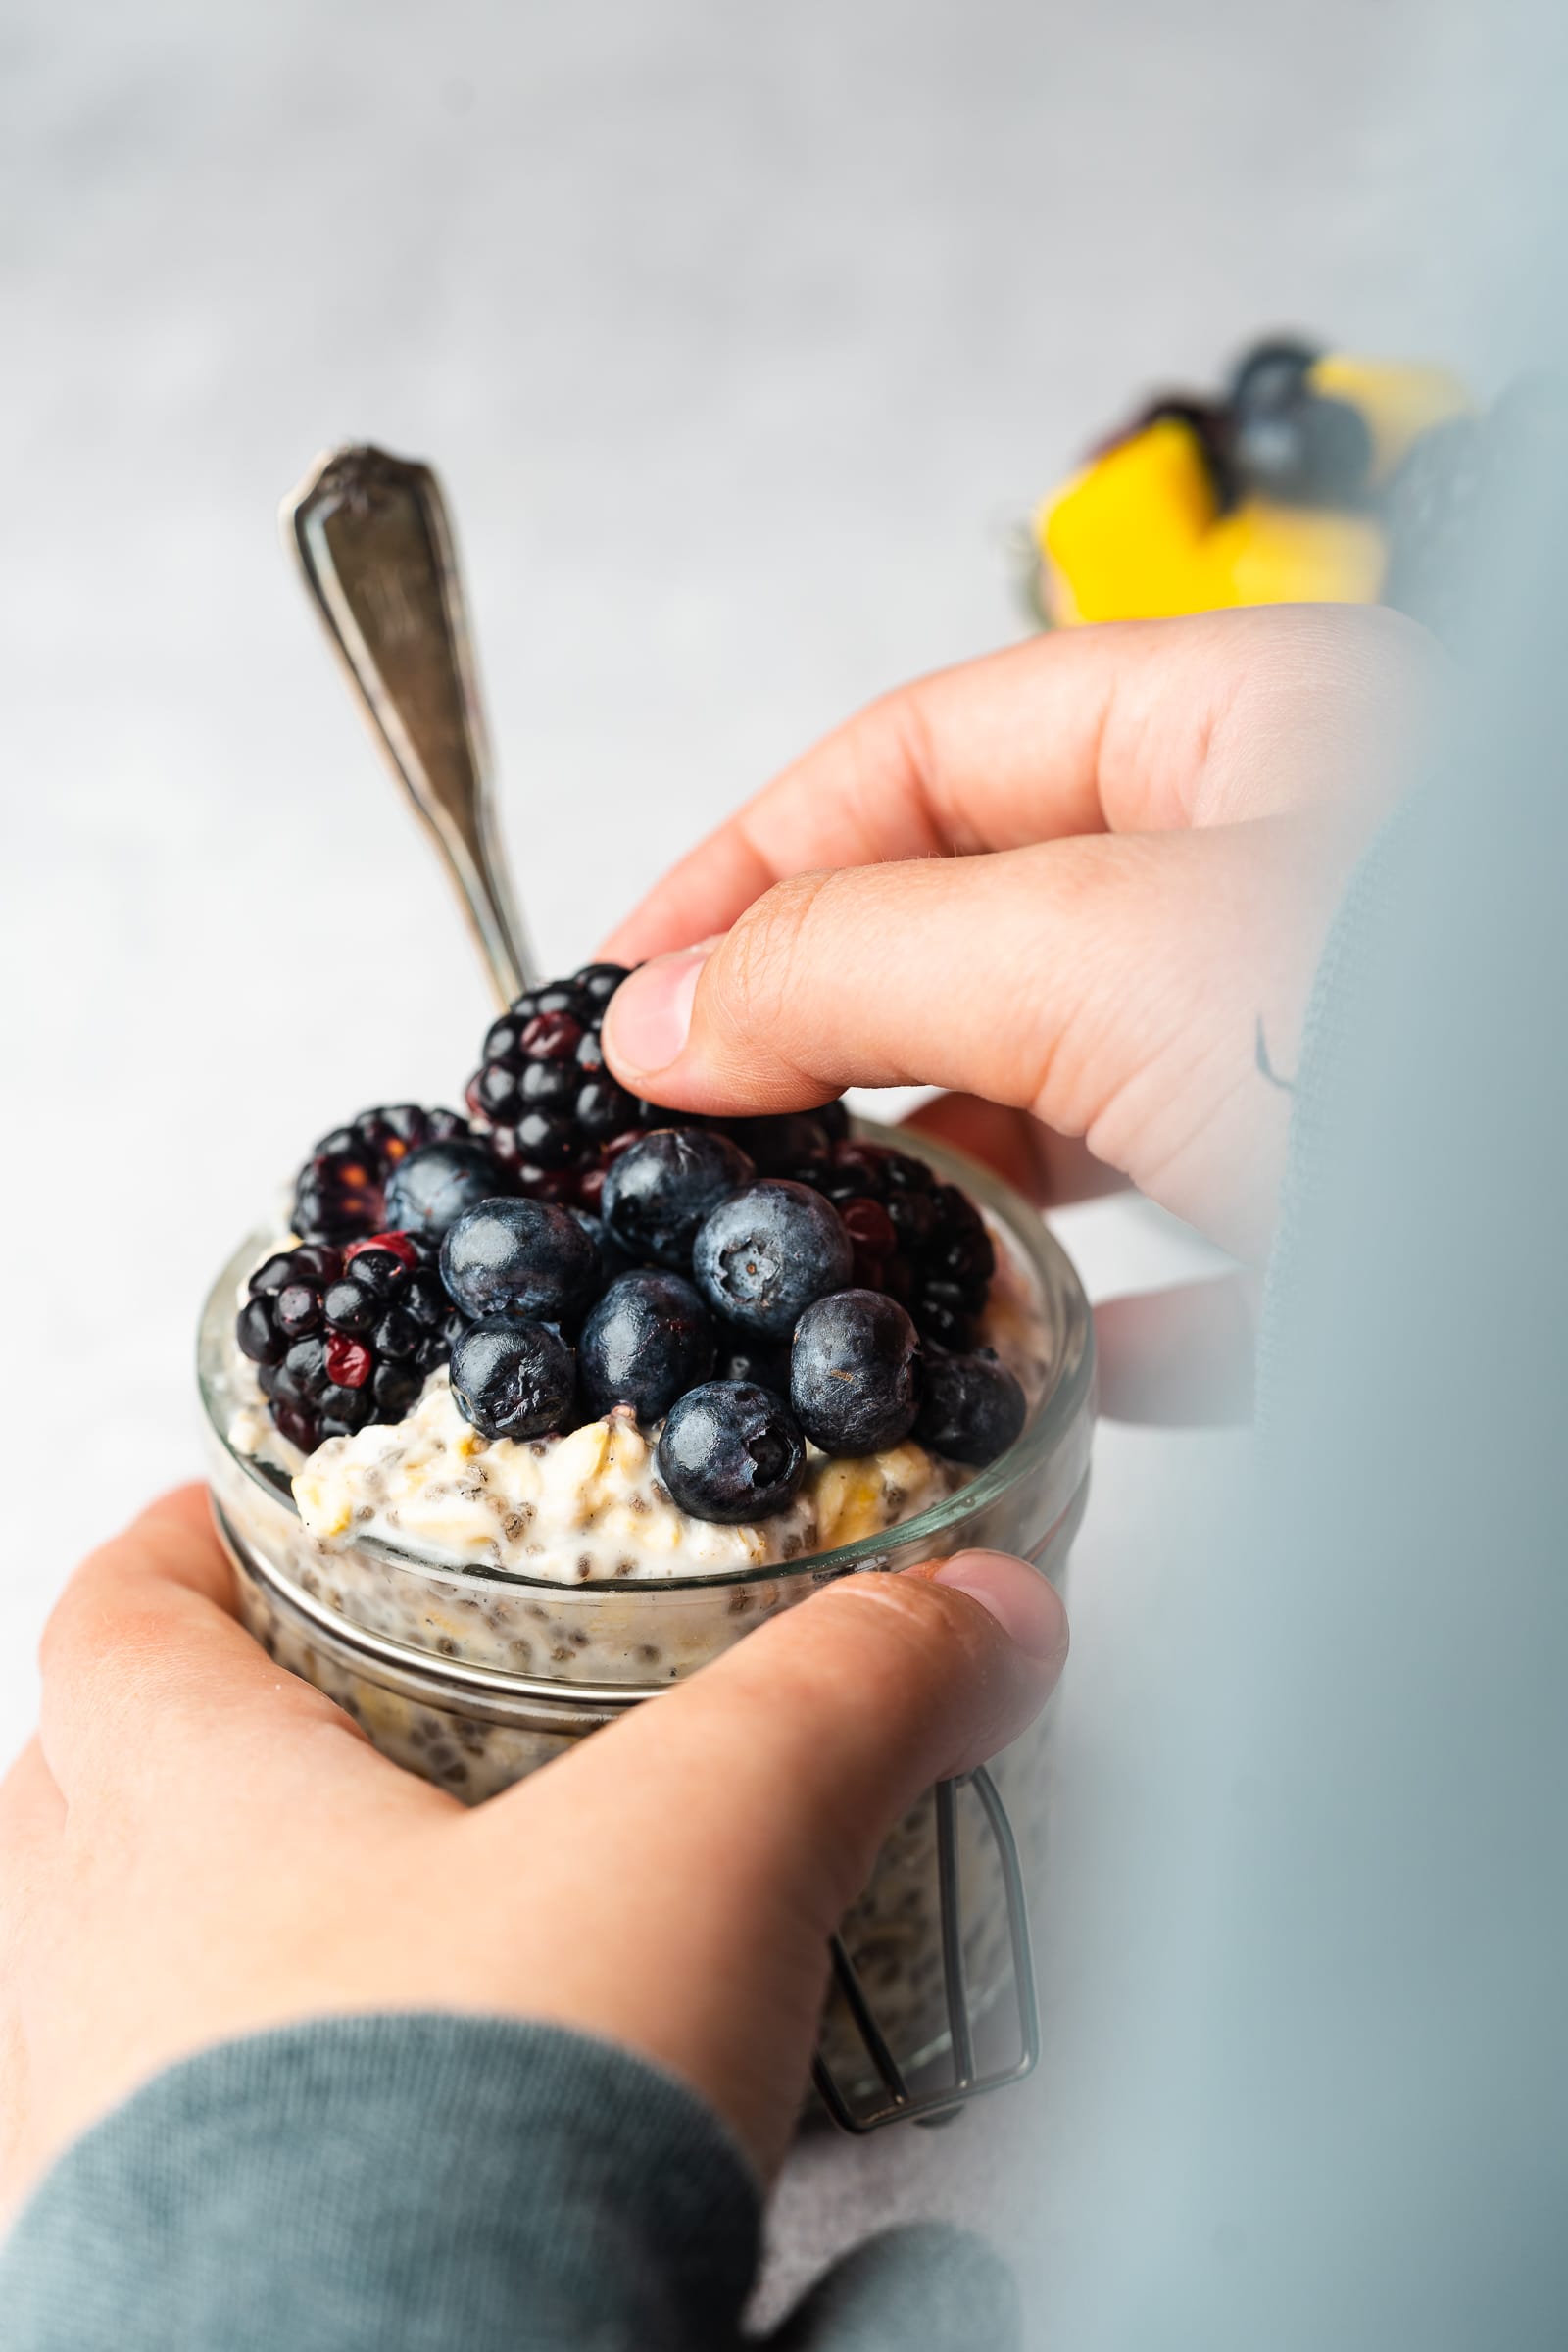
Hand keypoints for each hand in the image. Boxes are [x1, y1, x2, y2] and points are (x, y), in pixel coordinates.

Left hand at [0, 1489, 1064, 2209]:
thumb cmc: (475, 2119)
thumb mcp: (711, 1845)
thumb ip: (849, 1699)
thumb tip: (982, 1614)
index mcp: (185, 1814)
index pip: (115, 1617)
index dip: (176, 1544)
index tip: (245, 1517)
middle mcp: (89, 1976)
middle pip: (69, 1794)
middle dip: (181, 1735)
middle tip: (309, 1710)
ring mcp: (89, 2149)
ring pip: (93, 1983)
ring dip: (196, 1926)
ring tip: (353, 1917)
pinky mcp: (154, 2290)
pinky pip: (153, 2154)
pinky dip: (255, 2100)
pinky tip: (393, 2117)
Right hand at [598, 606, 1437, 1407]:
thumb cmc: (1435, 1051)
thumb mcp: (1108, 959)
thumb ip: (861, 964)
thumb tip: (663, 1006)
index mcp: (1247, 734)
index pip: (929, 750)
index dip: (753, 855)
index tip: (629, 983)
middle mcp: (1295, 879)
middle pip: (995, 921)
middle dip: (837, 1028)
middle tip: (703, 1136)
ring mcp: (1337, 1055)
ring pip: (1094, 1097)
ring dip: (963, 1184)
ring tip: (840, 1258)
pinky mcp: (1381, 1220)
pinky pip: (1209, 1260)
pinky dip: (1108, 1318)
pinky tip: (1047, 1373)